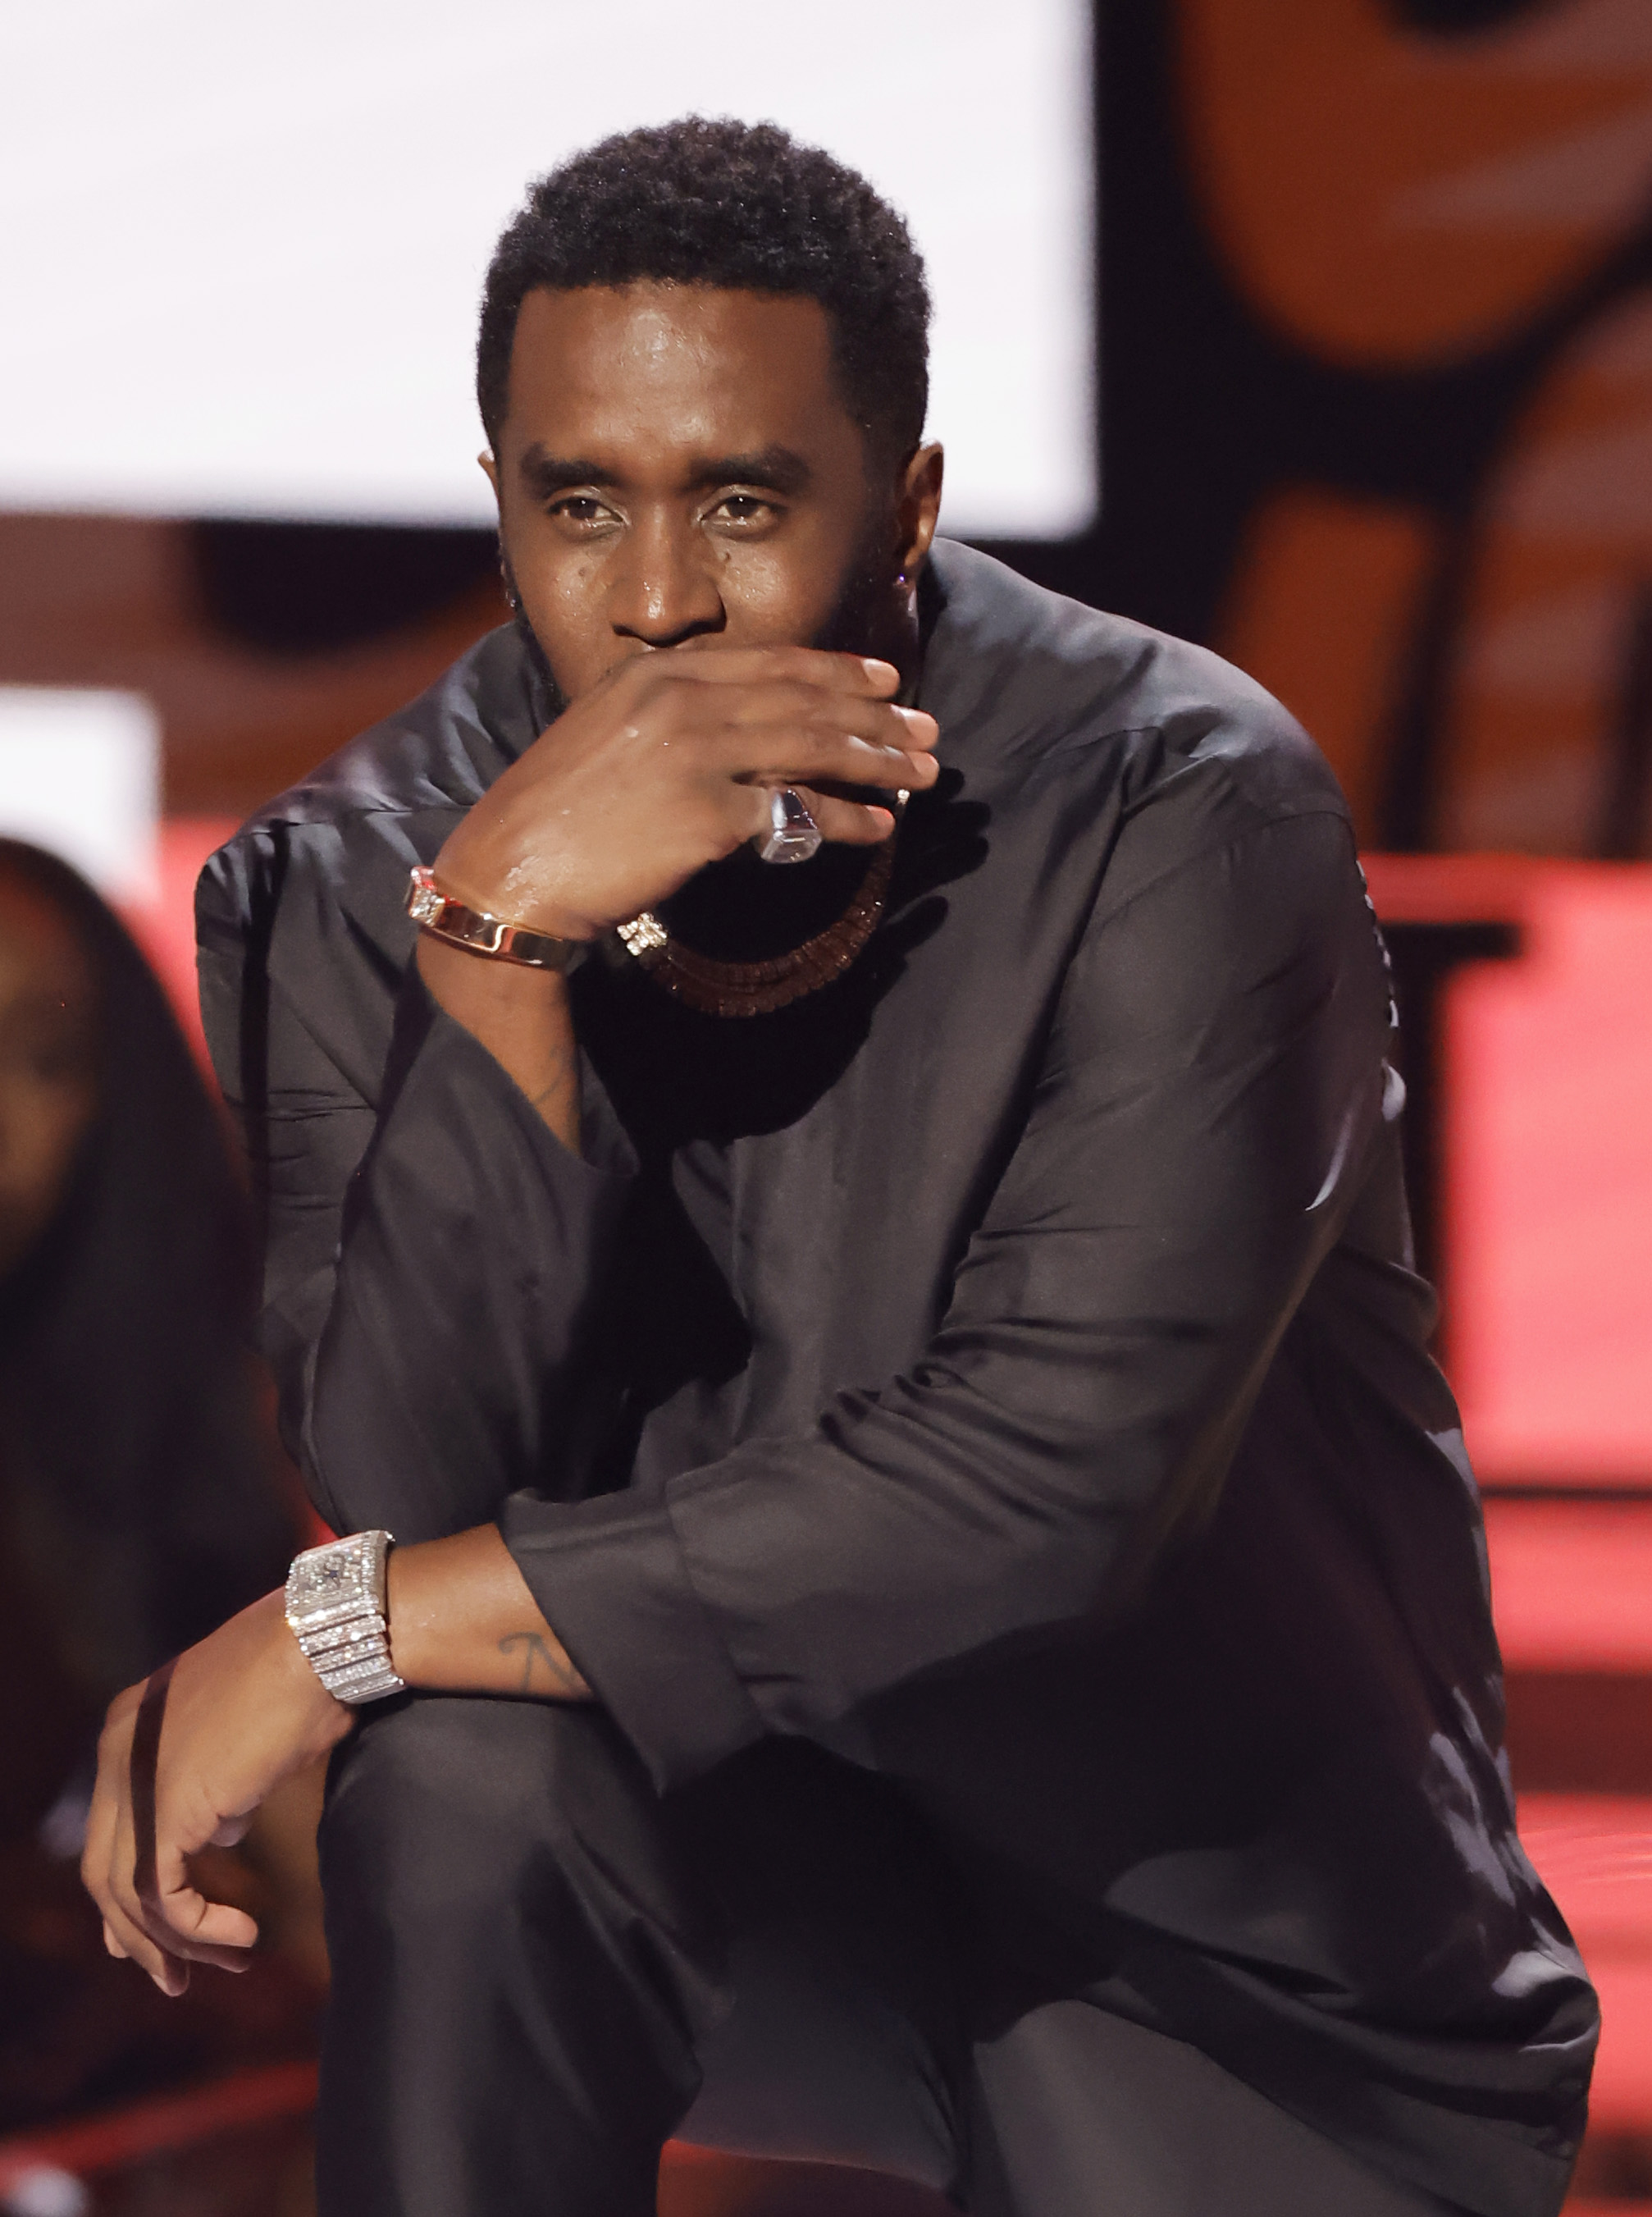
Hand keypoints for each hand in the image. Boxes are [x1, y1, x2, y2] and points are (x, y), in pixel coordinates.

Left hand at [81, 1591, 352, 1994]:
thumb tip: (220, 1831)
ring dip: (175, 1943)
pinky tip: (242, 1933)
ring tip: (228, 1961)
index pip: (112, 1826)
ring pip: (124, 1893)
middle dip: (139, 1933)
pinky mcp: (167, 1808)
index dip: (132, 1888)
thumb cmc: (307, 1675)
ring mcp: (134, 1777)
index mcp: (130, 1724)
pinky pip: (161, 1895)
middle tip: (178, 1975)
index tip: (168, 1933)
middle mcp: (117, 1749)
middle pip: (104, 1868)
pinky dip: (197, 1928)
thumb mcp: (248, 1736)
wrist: (323, 1641)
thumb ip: (220, 1783)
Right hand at [430, 644, 939, 937]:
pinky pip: (797, 813)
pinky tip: (877, 828)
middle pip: (802, 700)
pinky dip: (846, 820)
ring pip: (811, 748)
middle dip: (875, 716)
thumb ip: (674, 716)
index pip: (770, 661)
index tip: (885, 680)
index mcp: (657, 673)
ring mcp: (696, 754)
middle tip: (925, 732)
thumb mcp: (610, 733)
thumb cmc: (560, 814)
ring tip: (920, 776)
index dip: (837, 670)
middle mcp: (681, 700)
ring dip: (877, 762)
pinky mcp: (707, 815)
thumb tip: (750, 730)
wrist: (513, 869)